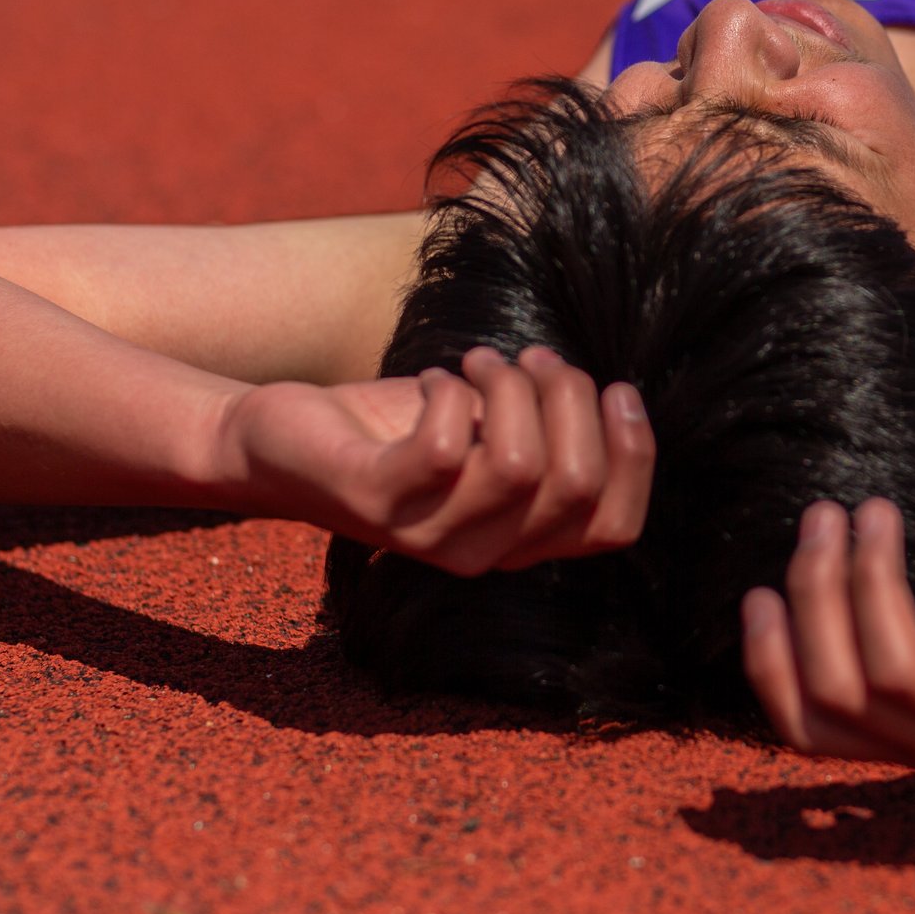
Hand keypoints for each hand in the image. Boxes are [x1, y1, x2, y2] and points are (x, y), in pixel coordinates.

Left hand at [216, 346, 652, 574]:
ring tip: (478, 363)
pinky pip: (444, 446)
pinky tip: (434, 379)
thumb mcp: (487, 431)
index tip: (615, 388)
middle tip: (530, 359)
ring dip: (509, 387)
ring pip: (518, 464)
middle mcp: (483, 554)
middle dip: (569, 399)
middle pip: (575, 484)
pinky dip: (448, 391)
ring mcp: (427, 536)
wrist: (282, 441)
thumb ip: (547, 431)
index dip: (633, 454)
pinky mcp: (376, 502)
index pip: (615, 527)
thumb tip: (613, 394)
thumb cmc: (396, 430)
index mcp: (521, 539)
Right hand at [741, 498, 914, 768]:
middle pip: (840, 690)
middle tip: (824, 516)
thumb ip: (900, 638)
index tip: (756, 592)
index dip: (769, 668)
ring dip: (869, 577)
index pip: (809, 734)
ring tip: (873, 510)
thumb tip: (812, 583)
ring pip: (895, 670)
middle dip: (814, 594)